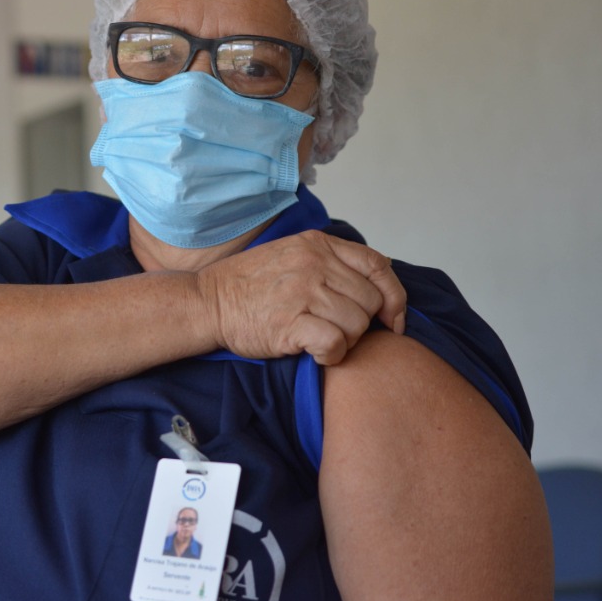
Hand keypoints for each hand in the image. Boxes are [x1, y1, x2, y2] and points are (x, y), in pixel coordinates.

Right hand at [195, 230, 405, 364]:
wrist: (207, 302)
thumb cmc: (249, 285)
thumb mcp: (292, 254)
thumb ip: (331, 261)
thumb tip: (380, 276)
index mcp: (317, 244)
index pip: (378, 266)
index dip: (394, 296)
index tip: (391, 319)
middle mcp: (314, 263)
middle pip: (371, 301)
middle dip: (361, 323)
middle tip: (336, 330)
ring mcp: (302, 292)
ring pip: (357, 325)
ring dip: (345, 340)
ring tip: (319, 338)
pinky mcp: (290, 323)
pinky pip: (336, 344)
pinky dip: (332, 356)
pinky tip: (314, 353)